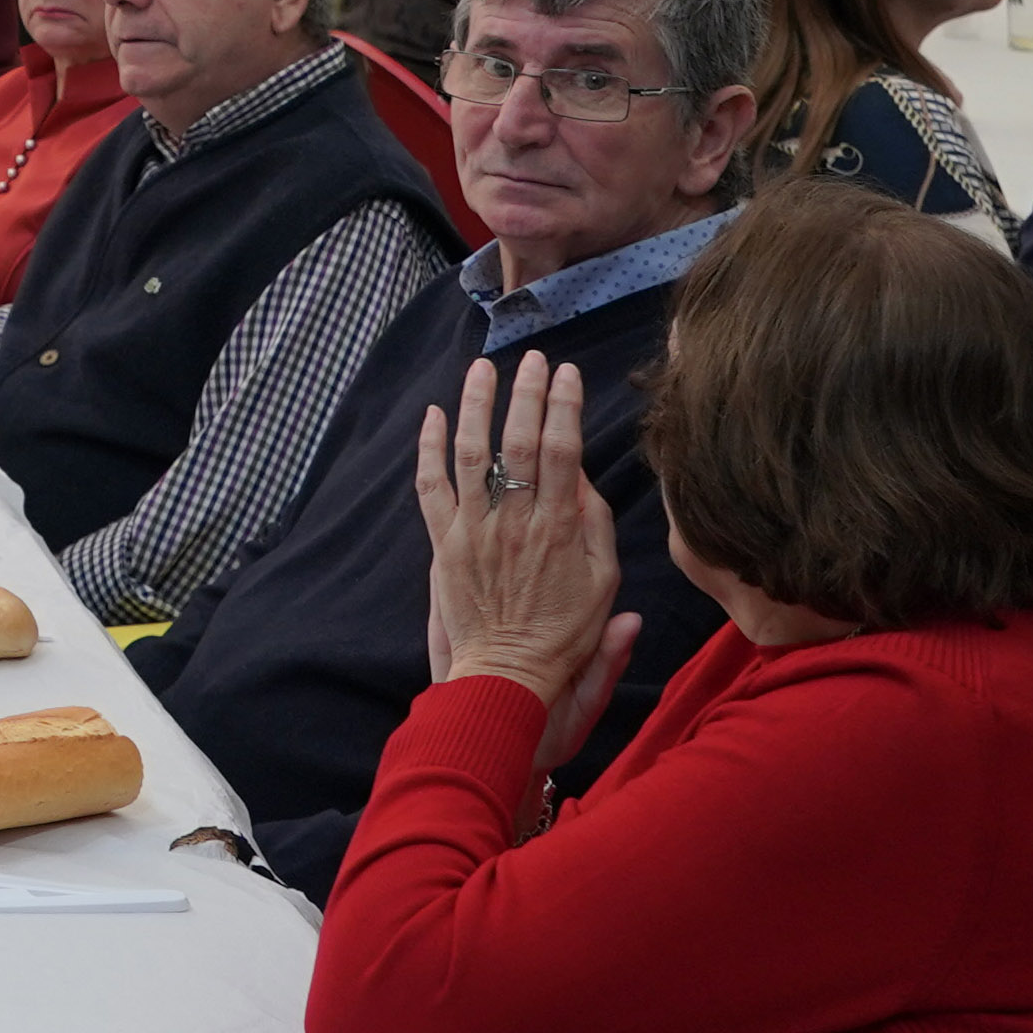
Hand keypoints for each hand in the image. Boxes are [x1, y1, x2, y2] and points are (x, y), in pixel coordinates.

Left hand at [415, 354, 633, 775]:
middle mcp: (515, 520)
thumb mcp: (604, 584)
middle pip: (520, 441)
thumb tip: (584, 478)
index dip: (564, 406)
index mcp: (560, 528)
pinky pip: (431, 485)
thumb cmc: (563, 633)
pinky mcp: (445, 542)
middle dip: (526, 393)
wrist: (508, 673)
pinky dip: (428, 447)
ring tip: (482, 369)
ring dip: (475, 404)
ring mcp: (475, 528)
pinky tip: (432, 415)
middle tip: (531, 359)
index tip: (566, 373)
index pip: (564, 451)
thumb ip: (596, 526)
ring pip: (471, 452)